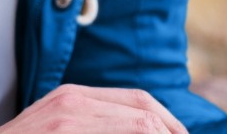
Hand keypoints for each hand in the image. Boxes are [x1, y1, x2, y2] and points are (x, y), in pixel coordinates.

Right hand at [0, 84, 189, 133]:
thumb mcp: (56, 128)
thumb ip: (93, 126)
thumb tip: (143, 130)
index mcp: (75, 97)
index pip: (141, 102)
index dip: (170, 124)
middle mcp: (74, 102)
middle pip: (147, 114)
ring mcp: (68, 119)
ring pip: (141, 127)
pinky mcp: (62, 131)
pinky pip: (122, 133)